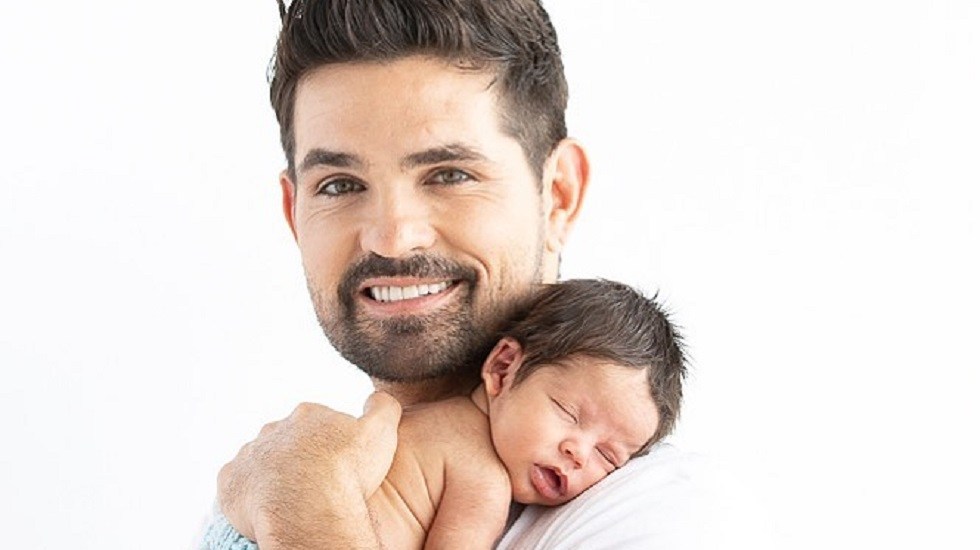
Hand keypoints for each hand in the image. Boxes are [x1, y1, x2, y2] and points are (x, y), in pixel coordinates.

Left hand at [217, 392, 401, 547]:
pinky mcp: (231, 481)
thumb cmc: (347, 471)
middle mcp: (273, 429)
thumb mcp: (380, 431)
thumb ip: (382, 406)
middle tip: (316, 482)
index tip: (338, 463)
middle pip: (287, 440)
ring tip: (292, 497)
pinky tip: (267, 504)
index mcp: (306, 414)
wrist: (309, 507)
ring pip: (260, 461)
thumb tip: (379, 396)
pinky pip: (237, 484)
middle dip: (298, 456)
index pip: (317, 423)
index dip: (330, 444)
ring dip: (273, 473)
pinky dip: (249, 493)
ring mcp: (249, 455)